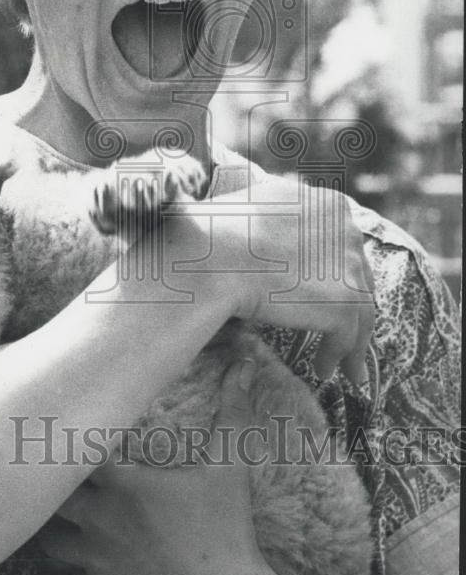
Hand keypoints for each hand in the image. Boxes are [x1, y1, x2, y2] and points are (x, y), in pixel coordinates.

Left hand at [37, 359, 276, 574]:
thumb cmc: (230, 533)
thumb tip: (243, 362)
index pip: (70, 451)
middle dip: (57, 488)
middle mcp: (97, 523)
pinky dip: (76, 568)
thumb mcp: (231, 467)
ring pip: (51, 542)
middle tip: (72, 479)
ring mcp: (94, 565)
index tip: (76, 435)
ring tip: (79, 521)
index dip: (70, 442)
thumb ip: (233, 410)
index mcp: (123, 485)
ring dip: (60, 530)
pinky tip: (97, 560)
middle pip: (49, 498)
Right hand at [162, 175, 375, 384]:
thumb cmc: (219, 232)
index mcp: (328, 205)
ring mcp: (349, 267)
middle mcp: (347, 230)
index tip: (328, 293)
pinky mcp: (345, 302)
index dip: (337, 272)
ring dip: (351, 341)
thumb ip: (280, 217)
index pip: (342, 245)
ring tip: (343, 366)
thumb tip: (272, 235)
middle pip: (358, 277)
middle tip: (344, 330)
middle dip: (352, 306)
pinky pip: (347, 337)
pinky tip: (321, 370)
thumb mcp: (259, 207)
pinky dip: (337, 357)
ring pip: (360, 311)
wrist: (215, 254)